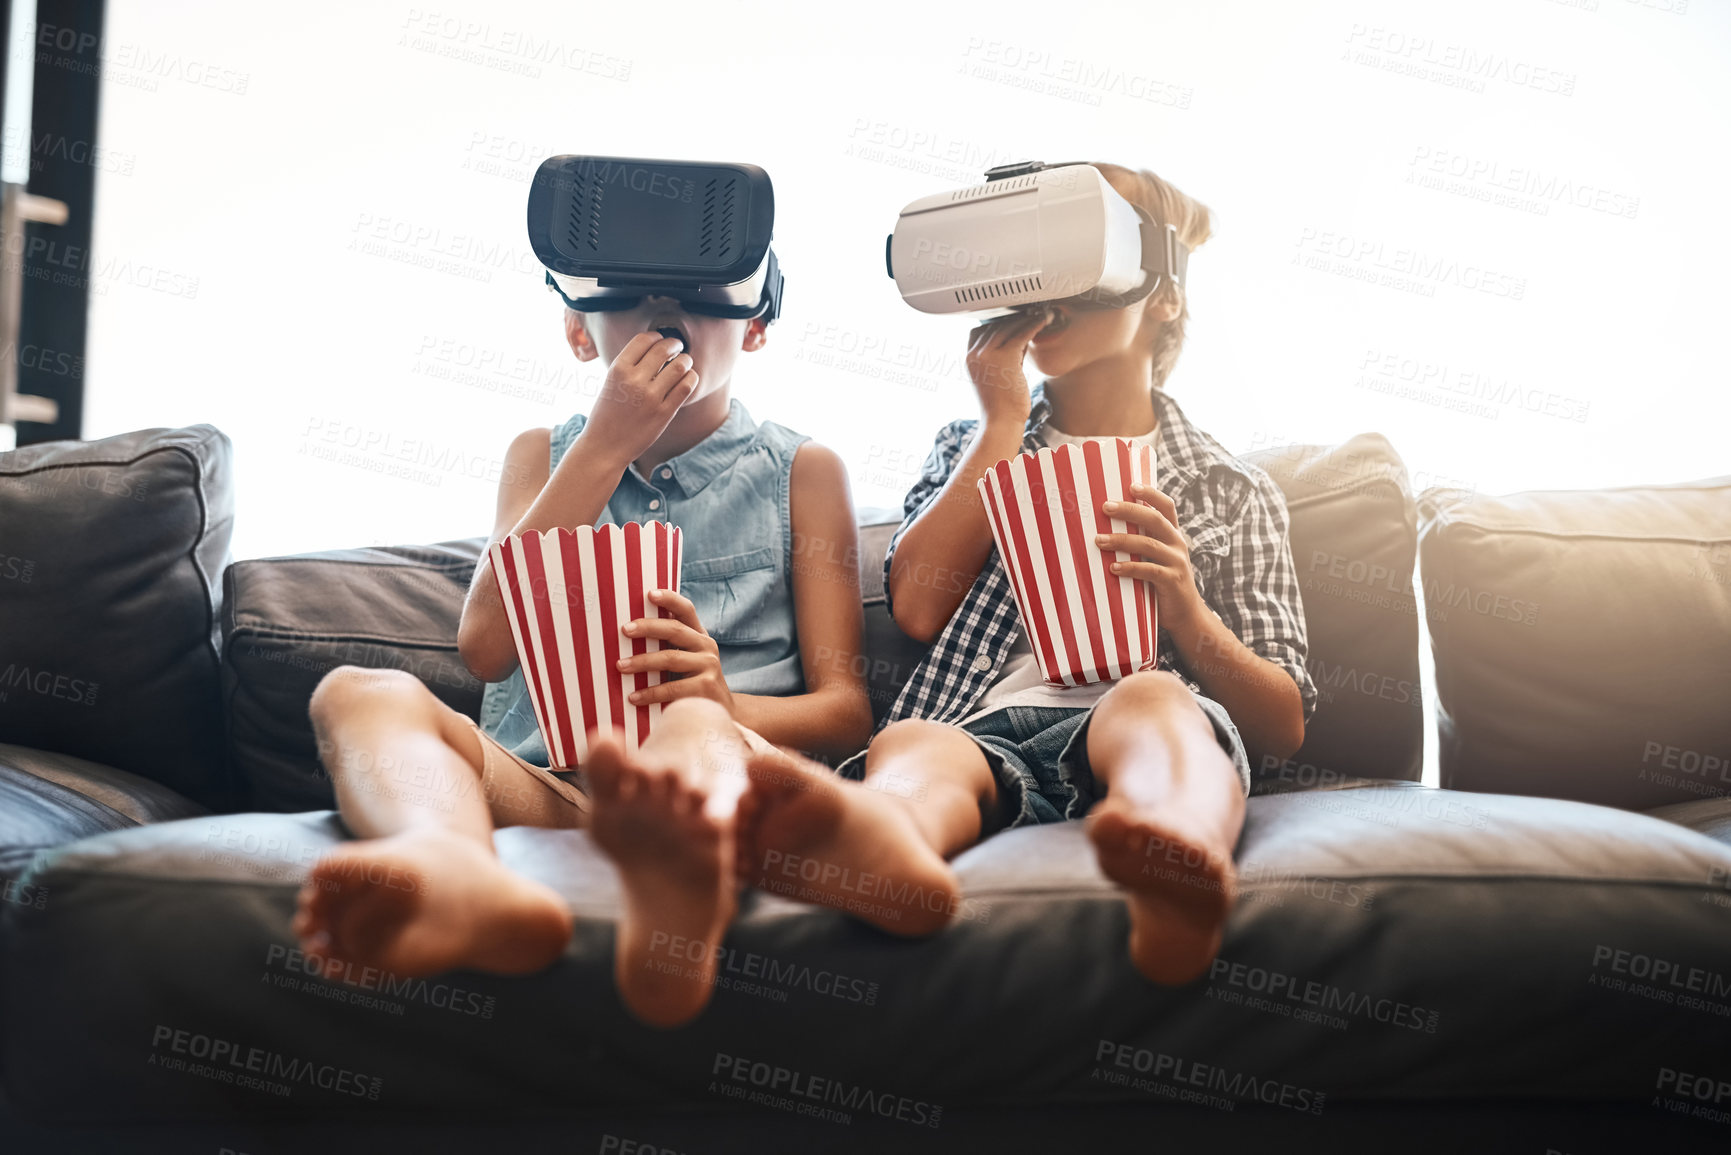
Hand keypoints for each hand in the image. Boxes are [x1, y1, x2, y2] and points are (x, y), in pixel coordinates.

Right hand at [576, 332, 696, 468]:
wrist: (604, 446)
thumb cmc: (607, 413)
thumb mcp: (610, 382)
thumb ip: (630, 366)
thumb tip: (655, 348)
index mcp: (618, 369)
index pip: (644, 339)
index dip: (657, 336)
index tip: (661, 340)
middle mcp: (634, 380)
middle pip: (664, 348)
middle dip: (675, 344)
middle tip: (677, 348)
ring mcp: (650, 397)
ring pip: (680, 365)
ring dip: (686, 360)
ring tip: (684, 363)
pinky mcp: (664, 412)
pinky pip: (686, 386)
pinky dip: (691, 378)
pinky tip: (688, 378)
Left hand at [615, 588, 734, 713]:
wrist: (719, 712)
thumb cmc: (691, 683)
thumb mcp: (685, 660)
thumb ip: (668, 646)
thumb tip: (628, 634)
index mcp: (699, 635)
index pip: (686, 610)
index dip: (669, 599)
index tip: (649, 593)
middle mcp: (707, 646)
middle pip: (675, 630)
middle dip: (647, 627)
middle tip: (624, 630)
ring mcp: (709, 666)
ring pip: (670, 658)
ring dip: (642, 661)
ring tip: (620, 666)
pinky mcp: (706, 687)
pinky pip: (672, 687)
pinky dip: (650, 692)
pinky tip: (633, 696)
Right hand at [965, 308, 1048, 426]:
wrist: (1000, 422)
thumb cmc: (1000, 405)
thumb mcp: (995, 376)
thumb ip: (1002, 357)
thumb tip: (1019, 339)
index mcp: (969, 359)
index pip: (979, 331)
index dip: (996, 324)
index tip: (1011, 322)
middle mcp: (975, 354)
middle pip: (994, 326)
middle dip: (1012, 320)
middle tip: (1029, 314)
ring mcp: (988, 355)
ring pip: (1008, 327)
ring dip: (1025, 320)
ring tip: (1039, 316)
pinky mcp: (1005, 357)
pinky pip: (1021, 334)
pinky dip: (1034, 325)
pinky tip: (1043, 321)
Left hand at [1094, 484, 1207, 632]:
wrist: (1186, 614)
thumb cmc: (1162, 583)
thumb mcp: (1156, 558)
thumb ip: (1142, 542)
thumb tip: (1106, 528)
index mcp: (1173, 534)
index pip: (1166, 506)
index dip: (1151, 494)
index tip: (1131, 485)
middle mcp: (1177, 544)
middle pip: (1155, 520)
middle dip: (1129, 511)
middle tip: (1105, 507)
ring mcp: (1177, 562)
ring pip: (1149, 544)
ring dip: (1121, 541)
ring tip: (1099, 540)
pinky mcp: (1172, 581)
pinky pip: (1149, 571)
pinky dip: (1130, 568)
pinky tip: (1112, 568)